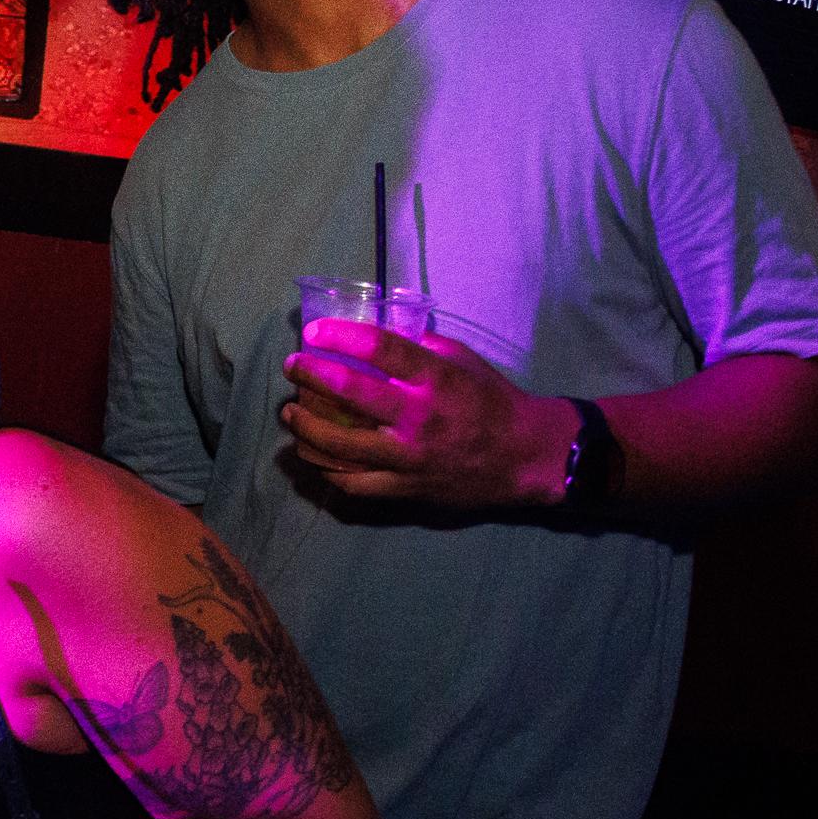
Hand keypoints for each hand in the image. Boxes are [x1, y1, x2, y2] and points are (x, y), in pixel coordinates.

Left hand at [280, 319, 560, 511]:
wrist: (526, 457)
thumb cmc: (493, 402)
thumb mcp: (464, 362)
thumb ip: (422, 346)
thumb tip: (380, 331)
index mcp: (437, 380)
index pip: (381, 349)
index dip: (341, 337)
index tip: (314, 332)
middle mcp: (419, 418)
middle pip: (351, 392)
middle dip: (312, 375)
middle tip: (293, 366)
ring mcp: (408, 457)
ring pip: (340, 443)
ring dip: (305, 425)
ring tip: (291, 411)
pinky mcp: (404, 487)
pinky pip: (352, 482)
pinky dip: (326, 467)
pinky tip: (313, 452)